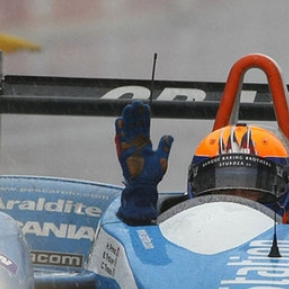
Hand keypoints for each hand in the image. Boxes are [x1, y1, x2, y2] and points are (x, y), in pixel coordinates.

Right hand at [114, 101, 172, 223]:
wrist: (146, 186)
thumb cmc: (153, 175)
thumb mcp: (162, 158)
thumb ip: (164, 146)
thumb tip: (169, 136)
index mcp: (145, 144)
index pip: (145, 127)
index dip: (145, 117)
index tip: (145, 107)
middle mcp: (136, 144)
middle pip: (135, 125)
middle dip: (136, 114)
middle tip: (137, 102)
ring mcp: (129, 147)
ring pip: (128, 129)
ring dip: (128, 118)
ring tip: (129, 107)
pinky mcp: (123, 153)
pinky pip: (120, 140)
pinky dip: (120, 130)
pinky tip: (120, 120)